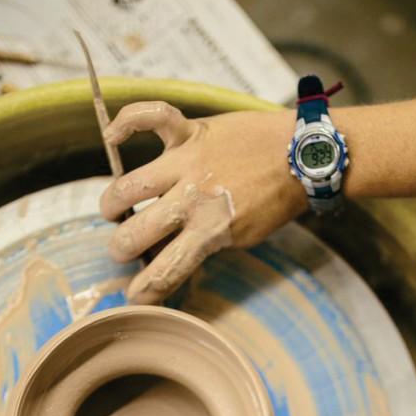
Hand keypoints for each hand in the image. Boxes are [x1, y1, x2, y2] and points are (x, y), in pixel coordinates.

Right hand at [99, 102, 306, 303]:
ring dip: (114, 203)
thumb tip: (174, 251)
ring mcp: (189, 162)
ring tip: (113, 209)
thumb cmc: (276, 200)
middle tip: (121, 250)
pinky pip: (152, 117)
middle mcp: (193, 197)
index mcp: (210, 230)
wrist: (304, 156)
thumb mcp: (244, 235)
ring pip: (132, 185)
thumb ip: (207, 242)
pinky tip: (111, 137)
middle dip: (121, 247)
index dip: (145, 288)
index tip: (133, 297)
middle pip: (138, 231)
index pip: (168, 268)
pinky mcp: (193, 132)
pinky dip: (127, 122)